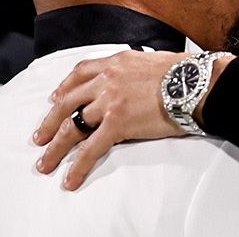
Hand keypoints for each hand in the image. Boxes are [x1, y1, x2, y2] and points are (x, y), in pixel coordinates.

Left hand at [33, 50, 187, 189]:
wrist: (197, 83)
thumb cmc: (186, 73)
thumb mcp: (154, 61)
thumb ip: (137, 70)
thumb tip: (139, 80)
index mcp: (118, 62)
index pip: (81, 71)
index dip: (64, 87)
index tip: (56, 98)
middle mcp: (108, 79)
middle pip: (68, 101)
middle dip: (50, 121)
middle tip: (41, 137)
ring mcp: (109, 101)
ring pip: (73, 125)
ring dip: (56, 147)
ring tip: (46, 162)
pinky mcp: (117, 122)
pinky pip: (91, 147)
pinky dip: (78, 165)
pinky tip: (71, 177)